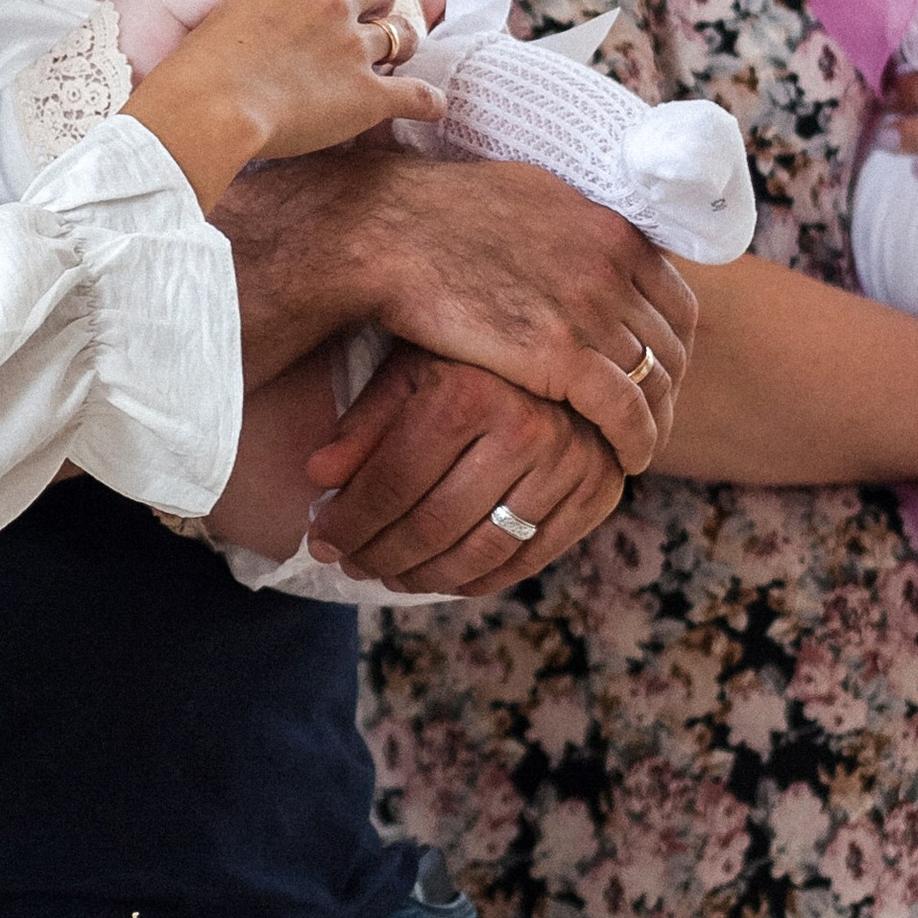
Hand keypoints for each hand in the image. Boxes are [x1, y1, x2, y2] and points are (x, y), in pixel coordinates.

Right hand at [127, 0, 441, 207]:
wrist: (207, 108)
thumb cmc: (194, 71)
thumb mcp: (219, 16)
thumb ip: (250, 11)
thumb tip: (253, 30)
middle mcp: (329, 2)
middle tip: (374, 15)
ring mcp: (353, 46)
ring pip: (402, 34)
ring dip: (402, 44)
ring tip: (400, 55)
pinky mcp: (367, 94)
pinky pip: (416, 94)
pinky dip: (427, 100)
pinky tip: (433, 105)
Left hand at [305, 347, 625, 592]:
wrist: (571, 338)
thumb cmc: (469, 352)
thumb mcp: (409, 367)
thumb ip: (364, 424)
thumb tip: (318, 480)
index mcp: (470, 393)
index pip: (393, 482)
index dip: (349, 521)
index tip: (320, 540)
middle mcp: (528, 429)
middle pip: (435, 524)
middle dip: (381, 554)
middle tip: (350, 564)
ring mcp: (572, 465)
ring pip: (482, 551)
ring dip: (425, 576)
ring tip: (388, 576)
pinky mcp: (600, 493)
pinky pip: (531, 558)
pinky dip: (480, 579)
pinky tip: (442, 579)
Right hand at [327, 152, 688, 472]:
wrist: (389, 232)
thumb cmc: (440, 214)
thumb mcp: (531, 199)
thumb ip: (573, 227)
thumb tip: (586, 243)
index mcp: (611, 229)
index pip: (677, 304)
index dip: (672, 347)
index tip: (654, 374)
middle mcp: (614, 267)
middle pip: (671, 347)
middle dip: (667, 389)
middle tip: (650, 420)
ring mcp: (590, 309)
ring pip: (654, 382)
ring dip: (655, 422)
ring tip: (638, 448)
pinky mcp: (559, 353)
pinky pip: (623, 410)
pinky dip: (636, 440)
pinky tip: (627, 460)